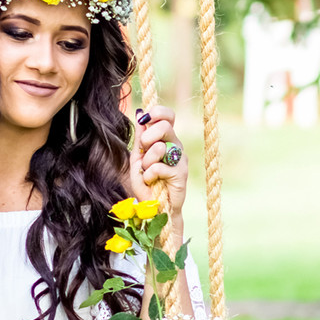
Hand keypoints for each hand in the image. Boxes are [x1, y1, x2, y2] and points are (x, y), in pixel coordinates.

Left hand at [129, 105, 187, 228]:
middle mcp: (176, 146)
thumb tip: (140, 113)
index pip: (168, 115)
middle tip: (142, 148)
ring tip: (147, 172)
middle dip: (148, 136)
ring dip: (146, 161)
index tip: (144, 120)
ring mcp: (180, 159)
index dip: (157, 112)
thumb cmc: (147, 182)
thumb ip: (140, 137)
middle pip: (166, 125)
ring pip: (160, 147)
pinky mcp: (181, 174)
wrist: (154, 207)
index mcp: (166, 139)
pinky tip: (151, 181)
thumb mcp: (138, 157)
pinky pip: (158, 167)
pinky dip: (148, 175)